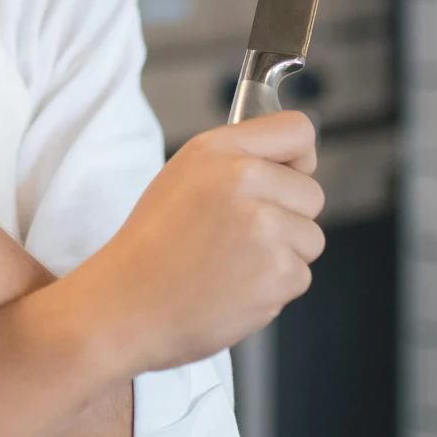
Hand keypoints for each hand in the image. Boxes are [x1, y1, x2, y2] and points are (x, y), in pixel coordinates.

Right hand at [72, 109, 323, 376]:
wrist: (124, 306)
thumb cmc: (152, 247)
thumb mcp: (183, 177)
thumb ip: (237, 161)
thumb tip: (290, 164)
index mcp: (219, 150)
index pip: (298, 130)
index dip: (298, 159)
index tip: (285, 177)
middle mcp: (245, 179)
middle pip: (312, 193)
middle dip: (288, 217)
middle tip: (239, 237)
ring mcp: (265, 227)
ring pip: (310, 238)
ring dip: (283, 255)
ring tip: (232, 264)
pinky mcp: (278, 272)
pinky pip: (301, 275)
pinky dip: (274, 287)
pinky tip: (234, 287)